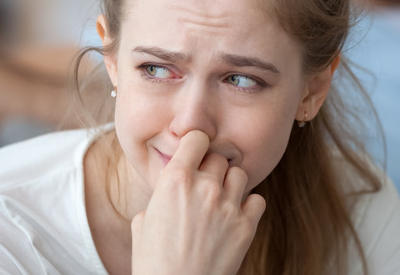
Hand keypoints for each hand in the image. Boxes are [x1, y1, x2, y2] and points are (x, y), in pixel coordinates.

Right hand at [131, 131, 265, 274]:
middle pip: (219, 157)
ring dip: (230, 184)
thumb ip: (159, 199)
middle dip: (211, 168)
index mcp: (175, 180)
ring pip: (239, 175)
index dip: (196, 144)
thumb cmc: (153, 263)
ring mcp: (228, 206)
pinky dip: (249, 205)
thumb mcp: (142, 223)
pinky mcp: (245, 227)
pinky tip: (235, 216)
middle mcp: (204, 187)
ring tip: (220, 200)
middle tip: (204, 185)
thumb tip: (167, 195)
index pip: (197, 138)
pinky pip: (257, 200)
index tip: (195, 153)